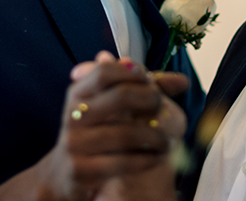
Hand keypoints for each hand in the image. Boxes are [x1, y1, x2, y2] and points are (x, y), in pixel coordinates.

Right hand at [0, 52, 184, 200]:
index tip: (150, 82)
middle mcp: (74, 115)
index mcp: (78, 93)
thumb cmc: (94, 132)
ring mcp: (75, 143)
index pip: (105, 72)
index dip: (133, 73)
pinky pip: (123, 162)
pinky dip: (146, 159)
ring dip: (155, 137)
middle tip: (162, 107)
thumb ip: (143, 91)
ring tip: (166, 141)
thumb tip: (182, 81)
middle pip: (121, 97)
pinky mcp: (80, 170)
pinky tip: (156, 157)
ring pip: (126, 133)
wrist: (63, 173)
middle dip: (150, 100)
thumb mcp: (107, 107)